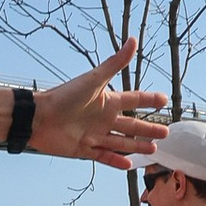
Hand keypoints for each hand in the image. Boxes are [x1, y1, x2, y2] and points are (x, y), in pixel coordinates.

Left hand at [32, 49, 169, 170]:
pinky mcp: (84, 149)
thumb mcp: (94, 80)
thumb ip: (115, 63)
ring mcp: (94, 135)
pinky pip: (104, 157)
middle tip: (166, 133)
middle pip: (131, 124)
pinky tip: (130, 165)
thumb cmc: (65, 96)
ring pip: (122, 142)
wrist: (39, 118)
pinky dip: (116, 161)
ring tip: (154, 149)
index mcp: (107, 101)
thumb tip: (133, 40)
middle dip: (148, 128)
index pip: (134, 99)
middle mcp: (103, 118)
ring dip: (138, 145)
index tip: (164, 100)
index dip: (149, 99)